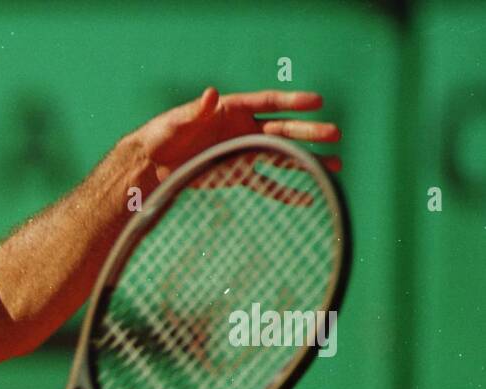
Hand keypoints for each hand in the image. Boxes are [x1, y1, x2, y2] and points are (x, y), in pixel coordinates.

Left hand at [131, 87, 342, 184]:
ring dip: (306, 161)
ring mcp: (242, 151)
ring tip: (336, 166)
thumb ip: (196, 111)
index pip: (268, 102)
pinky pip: (265, 183)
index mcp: (232, 109)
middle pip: (282, 130)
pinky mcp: (236, 173)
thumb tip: (211, 94)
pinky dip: (284, 191)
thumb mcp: (176, 122)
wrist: (150, 164)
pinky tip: (307, 196)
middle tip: (335, 134)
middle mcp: (243, 128)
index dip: (292, 101)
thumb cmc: (162, 135)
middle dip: (308, 133)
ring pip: (281, 156)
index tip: (316, 101)